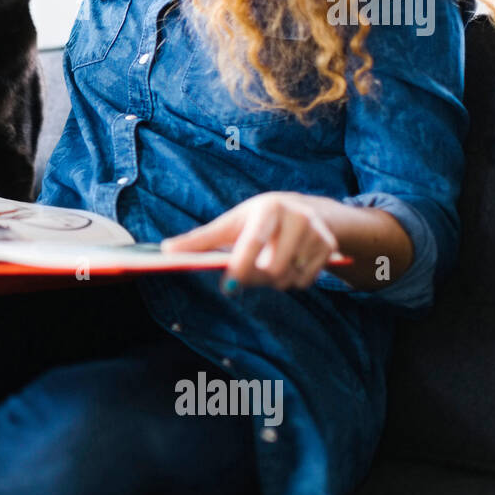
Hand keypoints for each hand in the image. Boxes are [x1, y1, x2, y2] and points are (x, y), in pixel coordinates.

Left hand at [161, 192, 338, 290]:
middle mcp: (296, 216)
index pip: (254, 241)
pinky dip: (292, 281)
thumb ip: (200, 239)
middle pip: (273, 269)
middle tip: (245, 275)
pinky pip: (305, 281)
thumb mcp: (230, 224)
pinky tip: (288, 264)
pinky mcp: (328, 246)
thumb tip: (166, 251)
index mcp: (268, 208)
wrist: (302, 209)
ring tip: (268, 263)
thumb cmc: (254, 219)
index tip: (229, 287)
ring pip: (289, 278)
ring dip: (274, 282)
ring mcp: (316, 231)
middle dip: (256, 278)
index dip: (241, 266)